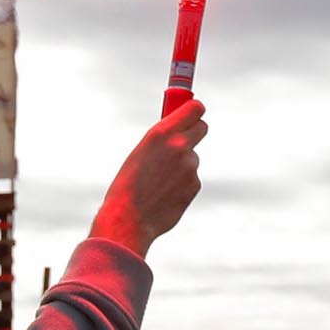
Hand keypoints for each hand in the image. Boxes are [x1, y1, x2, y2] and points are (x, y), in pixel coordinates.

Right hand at [90, 98, 205, 256]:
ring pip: (192, 159)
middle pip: (202, 128)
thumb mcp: (140, 153)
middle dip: (195, 131)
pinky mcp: (194, 185)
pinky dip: (181, 185)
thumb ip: (162, 141)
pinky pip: (191, 179)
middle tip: (184, 140)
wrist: (128, 220)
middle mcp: (179, 146)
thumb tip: (180, 132)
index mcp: (161, 133)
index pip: (194, 109)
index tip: (193, 113)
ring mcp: (190, 166)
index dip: (194, 110)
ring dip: (181, 166)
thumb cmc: (127, 187)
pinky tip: (164, 195)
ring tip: (158, 183)